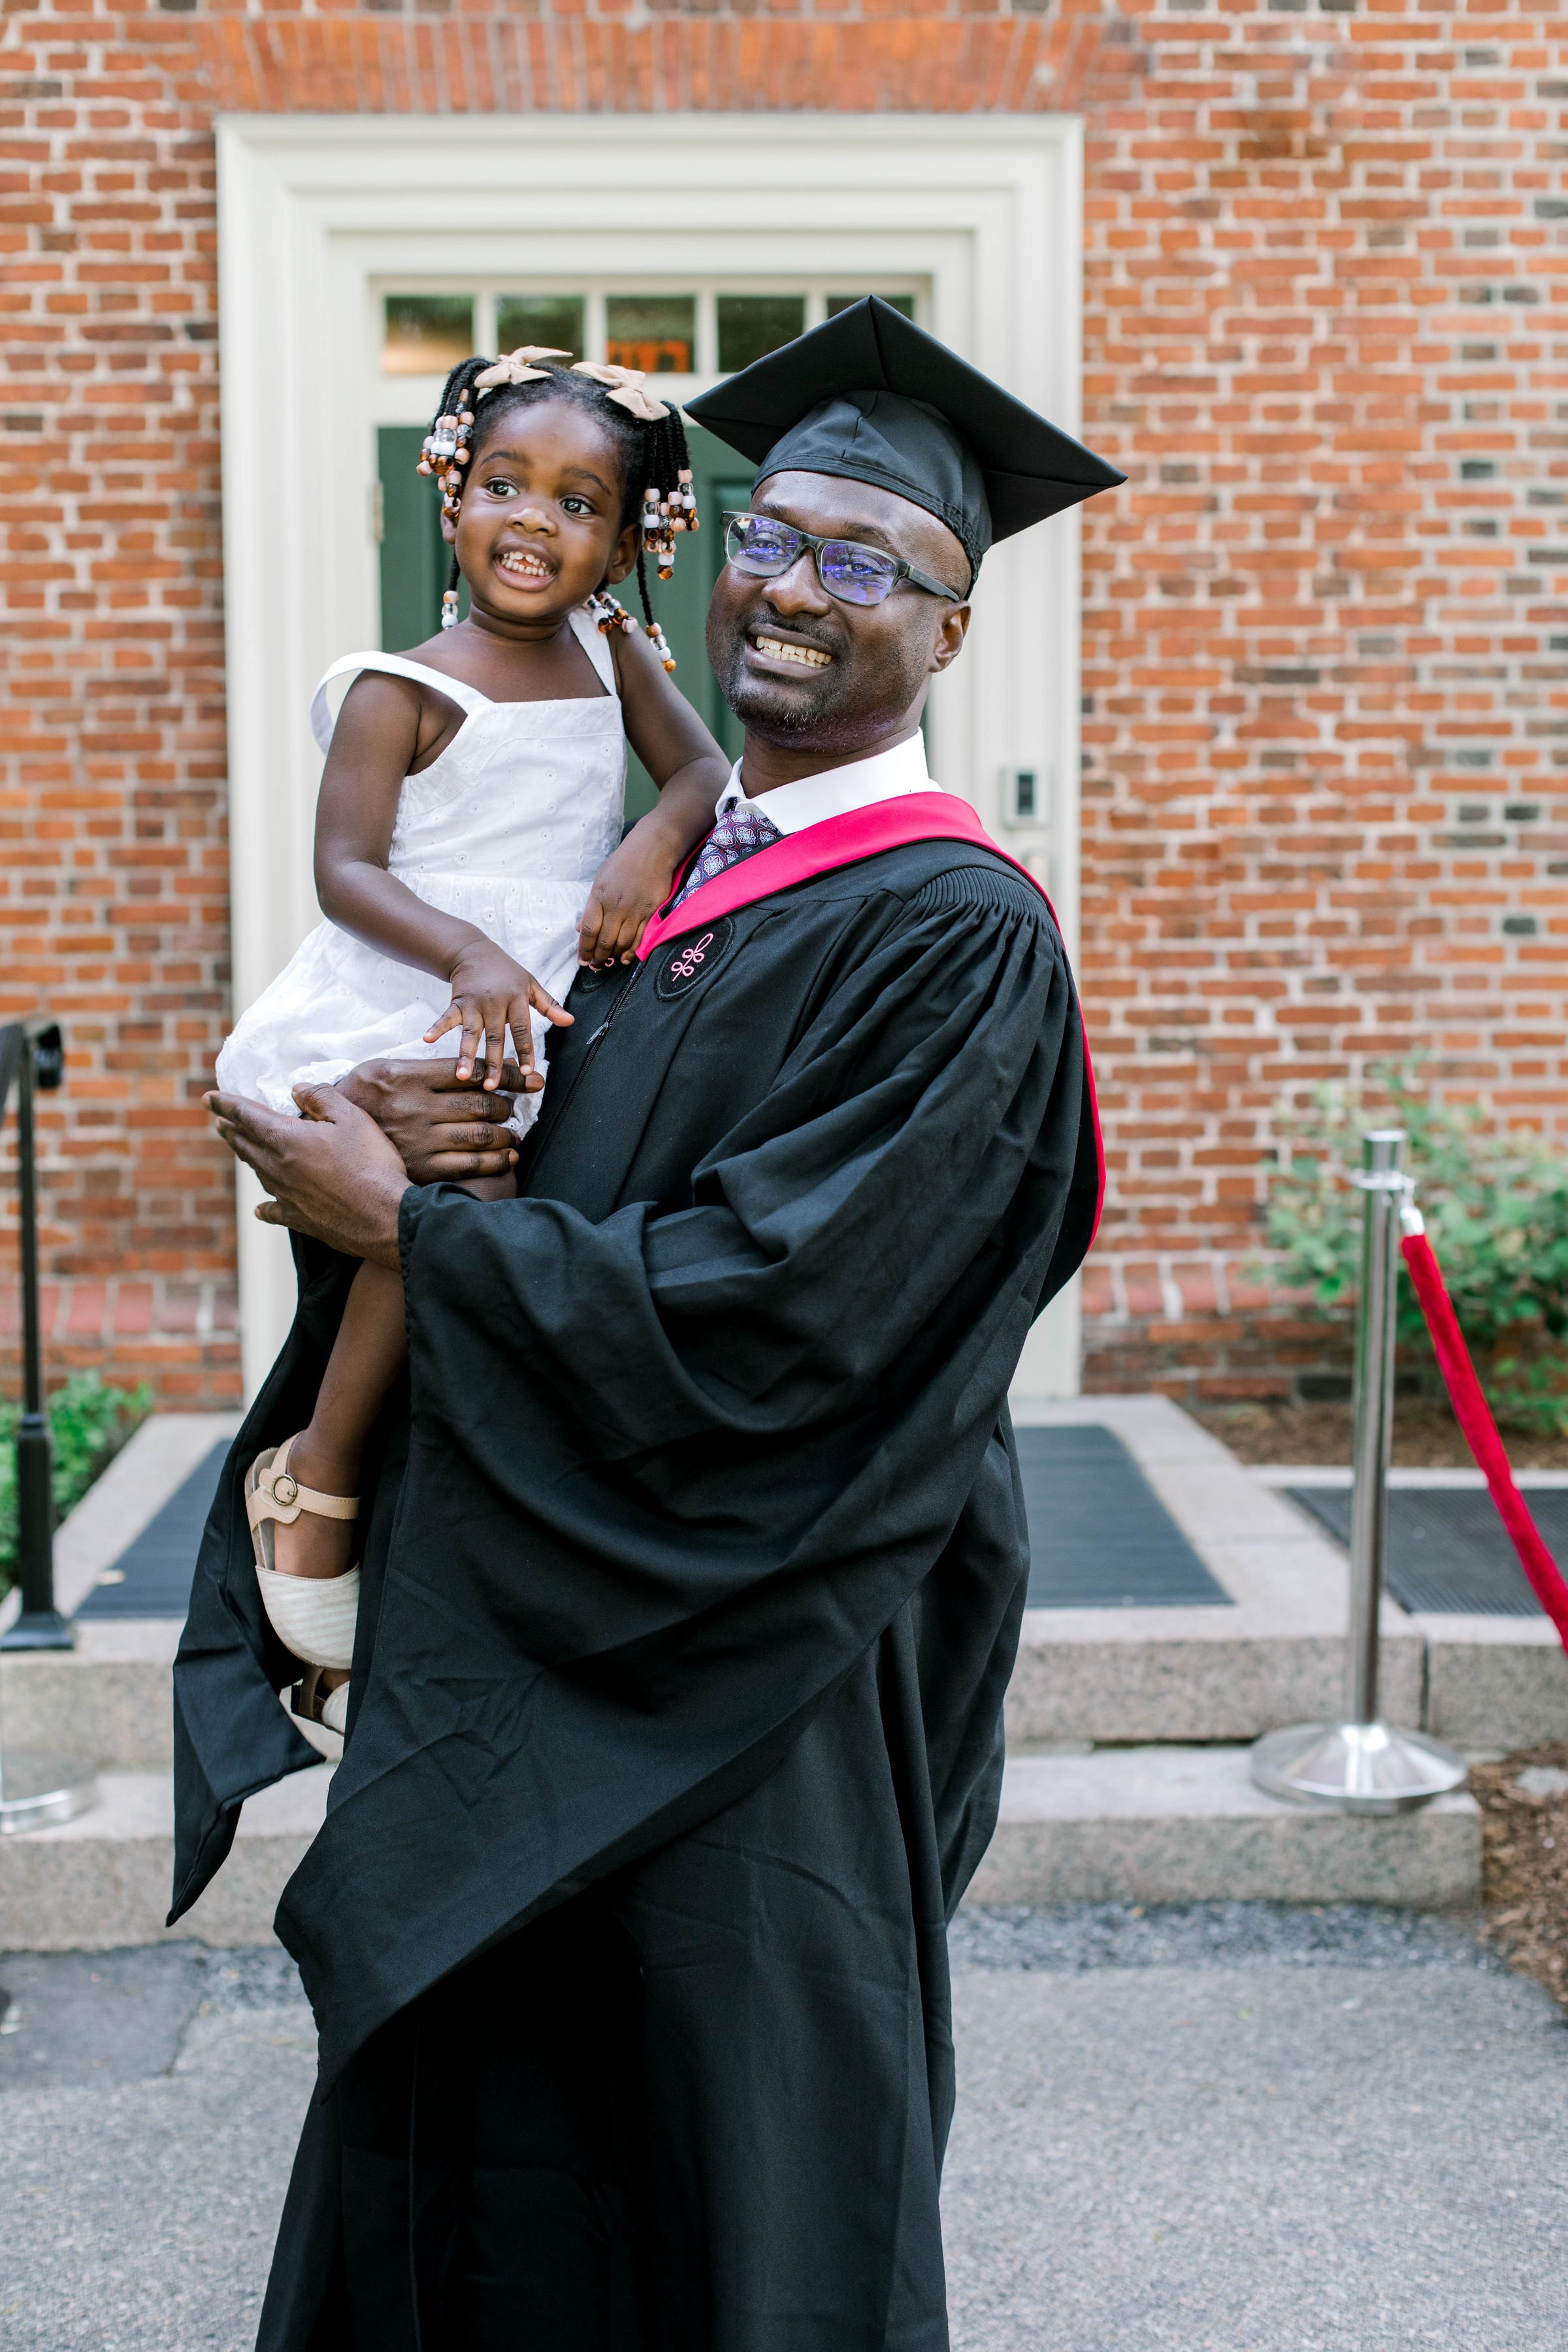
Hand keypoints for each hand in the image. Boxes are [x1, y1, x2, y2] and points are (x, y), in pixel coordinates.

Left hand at [205, 1085, 409, 1268]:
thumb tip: (297, 1088)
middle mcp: (278, 1167)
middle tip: (220, 1122)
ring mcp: (287, 1195)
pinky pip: (273, 1209)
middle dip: (231, 1130)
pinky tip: (260, 1208)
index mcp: (287, 1138)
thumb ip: (322, 1097)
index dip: (226, 1104)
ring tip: (241, 1150)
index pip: (247, 1116)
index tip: (208, 1097)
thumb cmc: (371, 1164)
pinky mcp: (300, 1218)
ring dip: (246, 1158)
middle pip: (246, 1145)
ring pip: (258, 1172)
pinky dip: (265, 1206)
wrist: (384, 1218)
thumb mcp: (352, 1117)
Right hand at [337, 1058, 523, 1184]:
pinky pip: (470, 1166)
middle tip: (513, 1107)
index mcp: (407, 1076)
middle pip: (481, 1103)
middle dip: (507, 1105)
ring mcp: (418, 1139)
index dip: (508, 1075)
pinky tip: (507, 1157)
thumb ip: (427, 1068)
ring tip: (512, 1134)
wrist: (324, 1137)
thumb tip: (478, 1069)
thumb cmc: (361, 1098)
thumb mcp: (384, 1069)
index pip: (471, 1072)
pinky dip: (496, 1161)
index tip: (529, 1079)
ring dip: (506, 1134)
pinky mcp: (420, 1167)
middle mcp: (414, 1107)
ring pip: (481, 1134)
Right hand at [423, 942, 570, 1090]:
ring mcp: (474, 1003)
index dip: (524, 1050)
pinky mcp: (457, 1001)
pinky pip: (446, 1017)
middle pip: (495, 1037)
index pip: (522, 1030)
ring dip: (466, 1054)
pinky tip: (427, 1039)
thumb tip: (570, 1022)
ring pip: (471, 1032)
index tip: (525, 1072)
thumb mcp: (531, 984)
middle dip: (493, 1062)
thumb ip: (550, 1005)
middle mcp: (496, 1003)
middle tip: (490, 1086)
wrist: (475, 951)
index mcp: (517, 1000)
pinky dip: (437, 1027)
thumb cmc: (506, 972)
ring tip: (462, 1075)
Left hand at [578, 817, 683, 966]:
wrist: (652, 850)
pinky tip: (625, 958)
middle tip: (595, 967)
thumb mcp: (600, 881)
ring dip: (613, 957)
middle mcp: (616, 906)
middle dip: (597, 958)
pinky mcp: (651, 912)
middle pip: (604, 941)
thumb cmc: (622, 864)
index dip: (584, 949)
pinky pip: (640, 938)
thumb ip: (591, 907)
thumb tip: (580, 929)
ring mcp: (635, 910)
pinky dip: (632, 952)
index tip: (582, 961)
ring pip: (622, 943)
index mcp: (599, 897)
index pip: (588, 929)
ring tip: (608, 963)